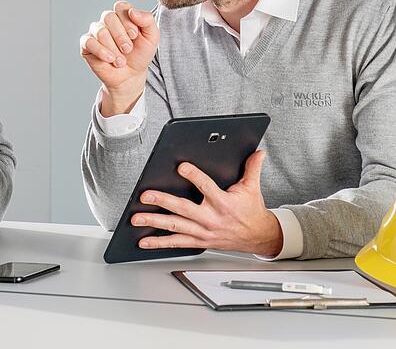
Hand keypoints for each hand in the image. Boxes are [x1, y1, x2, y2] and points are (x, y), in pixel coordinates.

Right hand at [79, 1, 159, 115]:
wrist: (131, 76)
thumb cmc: (140, 54)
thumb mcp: (152, 37)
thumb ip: (147, 20)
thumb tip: (132, 11)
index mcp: (122, 15)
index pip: (120, 7)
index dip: (128, 21)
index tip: (135, 35)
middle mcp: (107, 21)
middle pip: (109, 17)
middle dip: (121, 36)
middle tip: (128, 50)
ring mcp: (95, 31)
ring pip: (100, 31)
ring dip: (113, 48)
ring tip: (120, 60)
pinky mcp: (86, 44)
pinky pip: (89, 41)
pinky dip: (101, 51)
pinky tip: (109, 59)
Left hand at [129, 150, 282, 256]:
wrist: (257, 236)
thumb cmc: (251, 211)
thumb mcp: (252, 188)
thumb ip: (252, 168)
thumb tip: (259, 152)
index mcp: (224, 203)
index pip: (206, 187)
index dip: (194, 176)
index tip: (181, 166)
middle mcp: (211, 219)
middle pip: (183, 209)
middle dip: (163, 202)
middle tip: (146, 196)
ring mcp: (203, 232)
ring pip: (175, 227)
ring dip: (154, 222)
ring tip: (136, 219)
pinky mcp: (199, 241)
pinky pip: (176, 242)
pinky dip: (159, 243)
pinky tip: (143, 241)